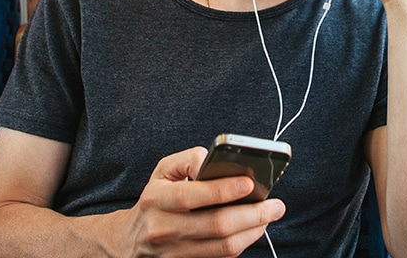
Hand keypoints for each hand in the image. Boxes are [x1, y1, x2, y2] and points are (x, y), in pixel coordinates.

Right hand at [112, 146, 285, 257]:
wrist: (130, 242)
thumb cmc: (155, 200)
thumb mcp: (162, 172)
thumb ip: (188, 158)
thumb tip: (214, 160)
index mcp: (157, 200)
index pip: (191, 196)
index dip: (223, 190)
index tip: (250, 182)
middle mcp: (164, 228)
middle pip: (216, 225)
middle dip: (252, 214)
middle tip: (276, 204)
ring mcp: (175, 252)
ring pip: (223, 246)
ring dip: (253, 231)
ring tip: (270, 215)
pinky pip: (221, 257)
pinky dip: (242, 243)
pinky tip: (254, 229)